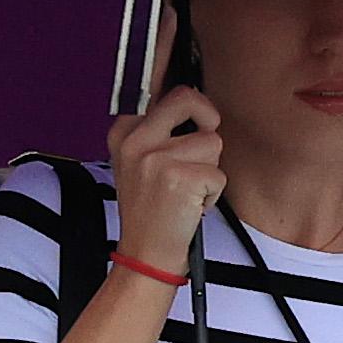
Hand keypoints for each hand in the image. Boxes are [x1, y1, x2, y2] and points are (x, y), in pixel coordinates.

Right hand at [102, 86, 224, 273]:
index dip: (187, 95)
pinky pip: (218, 173)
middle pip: (187, 98)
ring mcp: (157, 159)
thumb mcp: (137, 163)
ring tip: (187, 189)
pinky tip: (191, 205)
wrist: (145, 254)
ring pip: (211, 142)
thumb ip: (159, 130)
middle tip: (204, 136)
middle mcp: (136, 140)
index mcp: (124, 132)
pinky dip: (213, 193)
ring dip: (209, 169)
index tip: (187, 89)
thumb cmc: (149, 210)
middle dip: (207, 117)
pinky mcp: (180, 179)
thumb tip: (193, 99)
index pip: (159, 88)